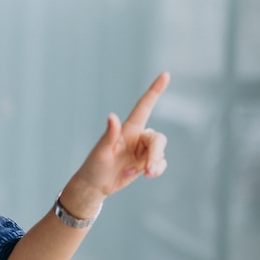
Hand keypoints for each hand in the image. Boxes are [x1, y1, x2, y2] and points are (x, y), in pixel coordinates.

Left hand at [67, 72, 169, 207]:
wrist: (96, 185)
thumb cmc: (94, 166)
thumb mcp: (101, 151)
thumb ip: (110, 135)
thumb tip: (112, 116)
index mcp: (127, 129)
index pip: (144, 106)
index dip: (155, 90)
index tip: (165, 74)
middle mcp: (137, 136)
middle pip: (158, 138)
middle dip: (156, 154)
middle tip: (149, 171)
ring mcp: (142, 150)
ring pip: (160, 151)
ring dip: (156, 164)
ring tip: (144, 174)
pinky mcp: (146, 162)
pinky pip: (161, 163)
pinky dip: (155, 170)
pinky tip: (139, 175)